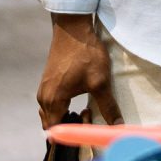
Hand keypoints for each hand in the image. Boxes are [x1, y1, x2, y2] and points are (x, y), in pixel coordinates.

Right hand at [37, 14, 121, 130]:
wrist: (73, 28)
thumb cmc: (86, 54)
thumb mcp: (100, 81)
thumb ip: (108, 106)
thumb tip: (117, 125)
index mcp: (53, 101)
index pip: (56, 131)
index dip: (73, 132)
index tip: (88, 121)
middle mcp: (43, 98)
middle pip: (52, 125)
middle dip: (70, 125)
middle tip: (89, 114)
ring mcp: (43, 89)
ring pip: (51, 114)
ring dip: (66, 116)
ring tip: (86, 108)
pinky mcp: (47, 82)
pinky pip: (51, 104)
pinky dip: (62, 107)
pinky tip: (79, 97)